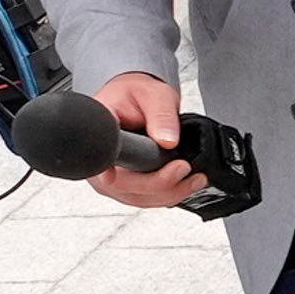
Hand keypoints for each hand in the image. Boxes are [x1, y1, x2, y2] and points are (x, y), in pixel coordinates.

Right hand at [88, 70, 204, 214]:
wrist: (131, 99)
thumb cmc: (134, 94)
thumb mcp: (153, 95)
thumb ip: (161, 115)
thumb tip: (168, 141)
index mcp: (100, 135)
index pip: (106, 163)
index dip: (128, 175)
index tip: (161, 169)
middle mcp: (100, 162)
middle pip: (125, 188)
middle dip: (162, 185)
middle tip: (186, 169)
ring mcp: (109, 178)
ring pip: (137, 198)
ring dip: (169, 193)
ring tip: (195, 179)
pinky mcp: (124, 185)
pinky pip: (144, 198)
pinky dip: (166, 195)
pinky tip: (184, 184)